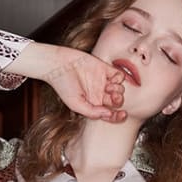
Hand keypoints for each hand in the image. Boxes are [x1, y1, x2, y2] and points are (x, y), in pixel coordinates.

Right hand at [9, 42, 125, 121]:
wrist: (58, 65)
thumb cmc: (63, 86)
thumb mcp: (75, 104)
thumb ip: (91, 112)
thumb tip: (109, 114)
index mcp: (93, 105)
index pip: (109, 114)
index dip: (118, 116)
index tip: (123, 114)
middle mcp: (99, 94)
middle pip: (116, 102)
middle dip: (118, 101)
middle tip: (114, 97)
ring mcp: (102, 82)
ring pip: (119, 89)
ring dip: (119, 89)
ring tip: (109, 87)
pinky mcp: (104, 69)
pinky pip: (119, 75)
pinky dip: (119, 77)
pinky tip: (113, 79)